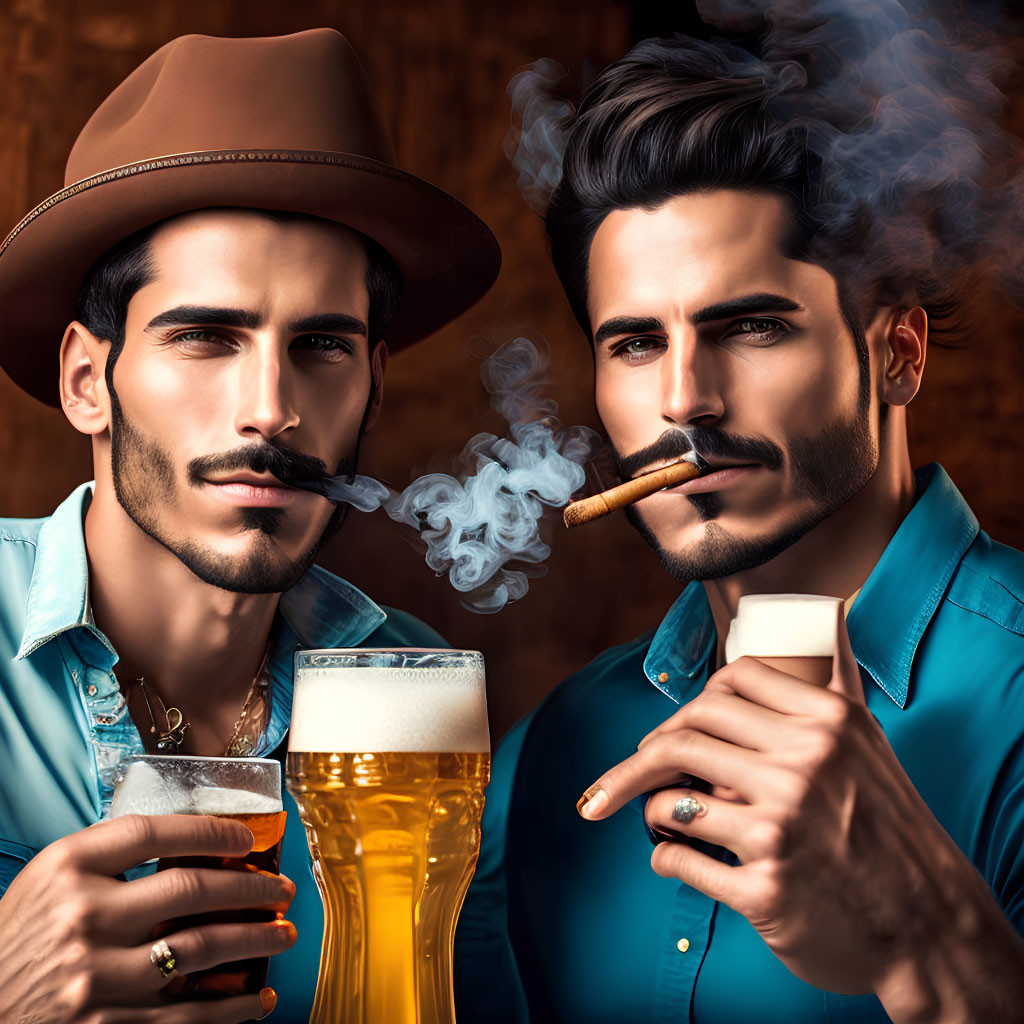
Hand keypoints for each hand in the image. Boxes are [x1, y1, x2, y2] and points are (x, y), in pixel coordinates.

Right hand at [0, 814, 295, 1022]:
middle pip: (191, 889)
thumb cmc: (19, 939)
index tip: (246, 839)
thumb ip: (109, 858)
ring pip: (201, 948)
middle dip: (251, 887)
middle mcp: (84, 917)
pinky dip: (231, 1008)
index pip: (154, 833)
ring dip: (255, 940)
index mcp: (69, 869)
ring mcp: (97, 976)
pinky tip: (256, 998)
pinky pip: (187, 1016)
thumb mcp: (49, 881)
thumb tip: (193, 844)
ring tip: (283, 934)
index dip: (210, 830)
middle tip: (282, 889)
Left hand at [577, 613, 1023, 1017]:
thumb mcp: (868, 743)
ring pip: (670, 797)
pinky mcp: (766, 890)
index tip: (673, 730)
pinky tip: (670, 856)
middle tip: (634, 773)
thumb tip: (814, 622)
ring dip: (649, 807)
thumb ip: (829, 688)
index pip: (728, 683)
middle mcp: (805, 766)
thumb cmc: (888, 827)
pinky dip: (663, 856)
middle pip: (685, 733)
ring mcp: (784, 828)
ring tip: (657, 816)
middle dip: (644, 755)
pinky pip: (679, 858)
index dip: (691, 705)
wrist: (930, 924)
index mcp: (827, 722)